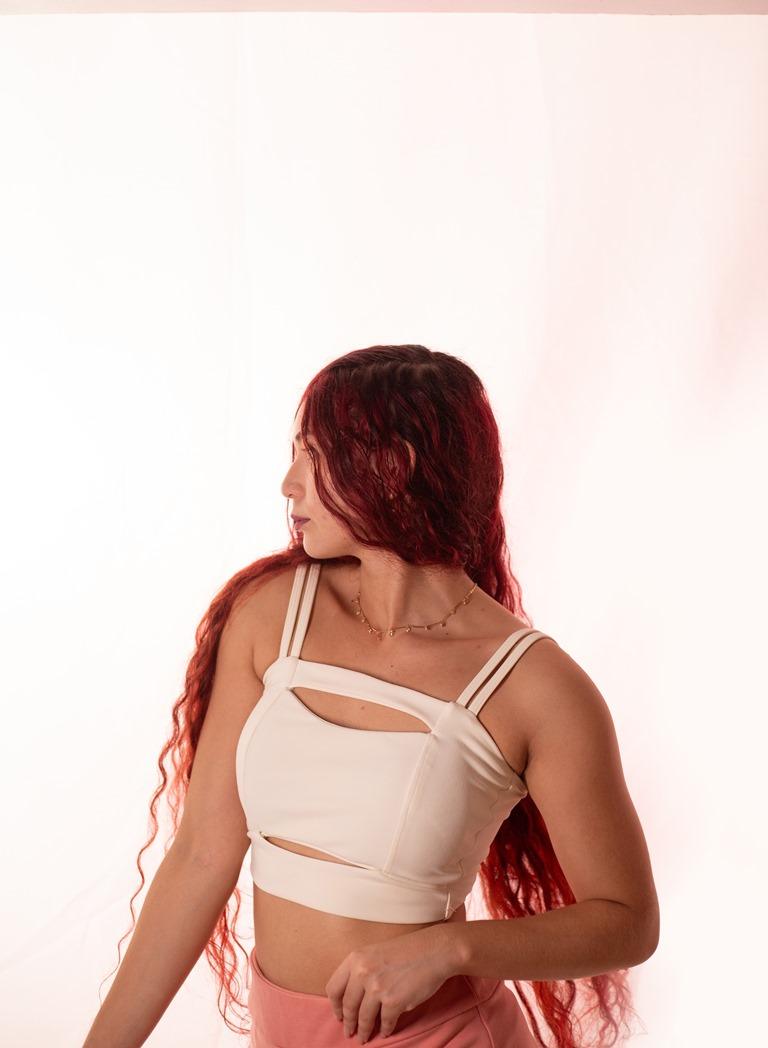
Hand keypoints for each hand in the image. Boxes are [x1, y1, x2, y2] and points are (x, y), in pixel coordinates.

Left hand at [324, 923, 458, 1042]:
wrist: (434, 950)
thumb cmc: (408, 950)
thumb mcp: (375, 952)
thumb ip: (361, 970)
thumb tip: (354, 997)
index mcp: (355, 958)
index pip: (333, 988)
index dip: (335, 1005)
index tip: (338, 1014)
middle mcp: (362, 972)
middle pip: (348, 1006)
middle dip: (349, 1023)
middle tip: (349, 1032)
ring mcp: (377, 988)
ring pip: (364, 1018)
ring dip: (364, 1031)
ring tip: (364, 1037)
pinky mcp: (393, 1001)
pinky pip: (385, 1022)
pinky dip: (385, 1030)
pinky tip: (386, 1031)